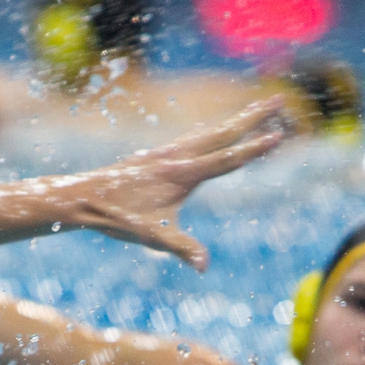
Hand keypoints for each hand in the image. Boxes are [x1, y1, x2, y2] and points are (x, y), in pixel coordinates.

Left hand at [54, 97, 287, 268]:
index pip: (229, 158)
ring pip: (208, 132)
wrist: (83, 198)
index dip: (256, 148)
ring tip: (254, 110)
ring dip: (233, 121)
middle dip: (252, 117)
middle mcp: (177, 157)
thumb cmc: (118, 218)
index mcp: (183, 173)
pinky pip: (192, 139)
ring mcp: (166, 154)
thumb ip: (182, 248)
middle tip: (277, 99)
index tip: (281, 134)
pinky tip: (210, 134)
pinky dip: (211, 132)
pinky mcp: (156, 157)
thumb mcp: (152, 237)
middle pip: (223, 133)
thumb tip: (204, 266)